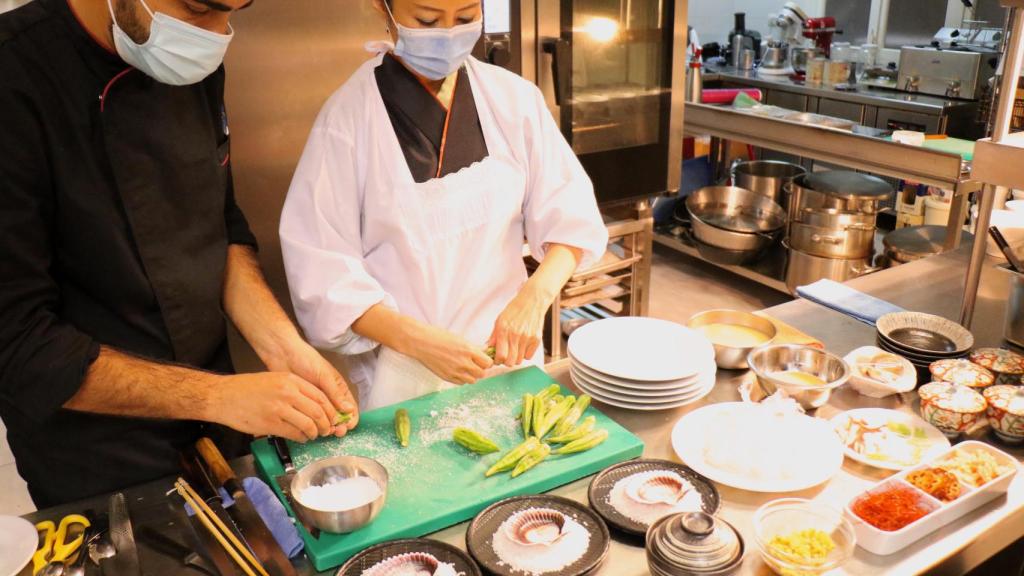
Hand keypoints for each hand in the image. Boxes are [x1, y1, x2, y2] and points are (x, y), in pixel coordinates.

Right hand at [207, 372, 337, 442]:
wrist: (224, 396)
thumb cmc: (248, 388)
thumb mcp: (275, 379)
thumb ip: (295, 389)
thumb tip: (315, 404)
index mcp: (291, 380)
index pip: (320, 396)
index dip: (330, 410)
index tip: (333, 418)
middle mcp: (288, 393)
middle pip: (318, 412)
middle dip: (326, 424)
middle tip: (326, 430)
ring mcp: (279, 409)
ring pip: (308, 425)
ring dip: (314, 433)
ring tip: (314, 435)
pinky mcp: (271, 424)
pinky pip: (294, 434)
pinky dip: (302, 438)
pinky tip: (301, 438)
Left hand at [268, 342, 358, 436]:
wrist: (283, 355)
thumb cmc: (307, 360)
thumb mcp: (325, 376)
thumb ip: (336, 394)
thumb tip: (349, 410)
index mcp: (338, 389)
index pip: (350, 408)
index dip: (350, 419)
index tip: (347, 427)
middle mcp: (329, 397)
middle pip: (339, 417)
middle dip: (339, 426)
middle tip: (334, 432)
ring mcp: (315, 401)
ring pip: (325, 420)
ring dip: (326, 427)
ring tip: (323, 431)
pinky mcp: (302, 404)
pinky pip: (310, 418)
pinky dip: (313, 425)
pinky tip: (311, 428)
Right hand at [408, 324, 492, 383]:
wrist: (421, 342)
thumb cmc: (439, 337)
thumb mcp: (460, 339)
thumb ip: (473, 348)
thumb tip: (484, 352)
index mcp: (468, 350)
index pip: (488, 363)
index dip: (487, 362)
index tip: (483, 359)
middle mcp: (463, 362)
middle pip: (482, 374)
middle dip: (481, 369)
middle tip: (476, 364)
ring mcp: (455, 371)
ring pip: (472, 380)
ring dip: (472, 375)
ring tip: (466, 368)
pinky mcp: (447, 377)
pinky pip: (461, 383)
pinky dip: (462, 378)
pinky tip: (457, 371)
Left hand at [488, 286, 547, 366]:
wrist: (532, 301)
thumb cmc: (514, 310)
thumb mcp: (499, 320)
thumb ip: (493, 336)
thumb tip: (487, 348)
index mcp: (504, 330)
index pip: (500, 356)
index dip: (498, 360)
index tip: (497, 358)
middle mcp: (516, 335)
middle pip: (511, 362)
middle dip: (506, 361)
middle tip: (505, 355)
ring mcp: (527, 338)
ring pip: (520, 360)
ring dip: (515, 358)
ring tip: (514, 349)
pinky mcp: (536, 339)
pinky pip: (529, 356)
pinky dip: (525, 354)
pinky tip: (523, 346)